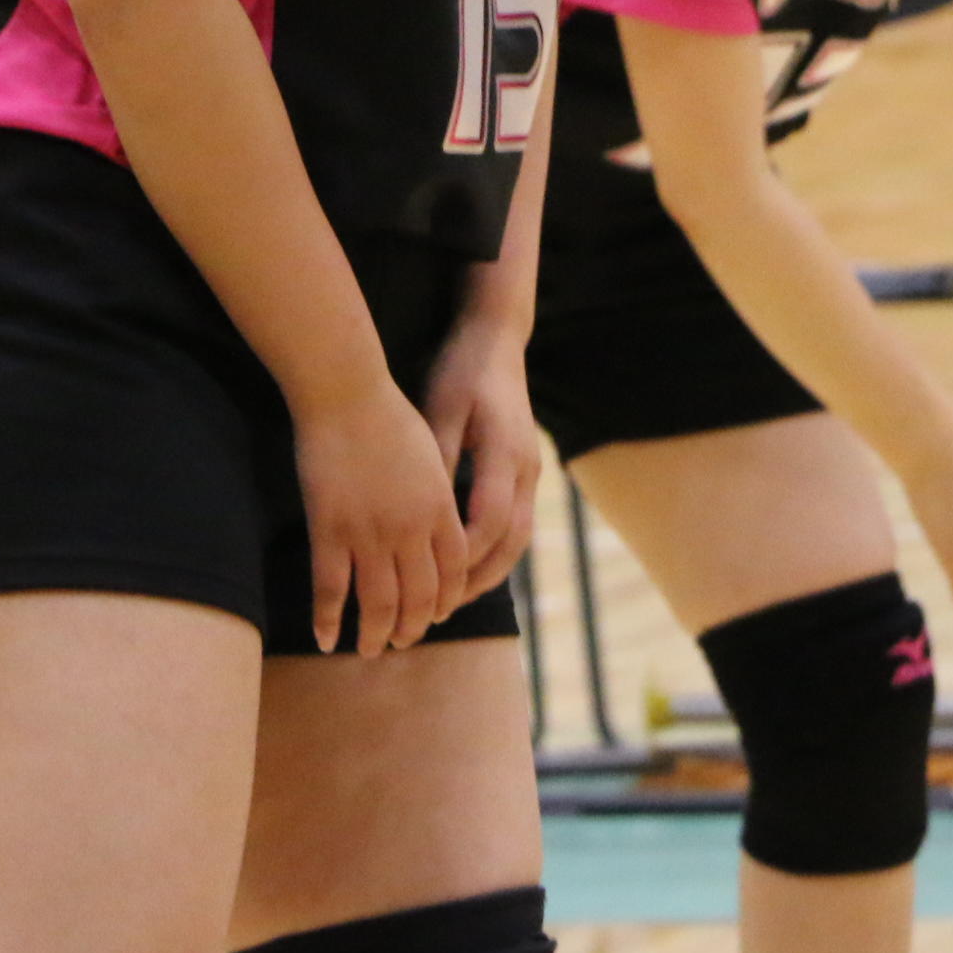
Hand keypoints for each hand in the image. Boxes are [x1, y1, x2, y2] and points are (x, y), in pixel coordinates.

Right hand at [287, 373, 468, 655]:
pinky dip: (328, 619)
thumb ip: (436, 495)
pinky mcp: (330, 530)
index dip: (446, 600)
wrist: (347, 393)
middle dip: (412, 626)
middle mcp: (411, 528)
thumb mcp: (429, 455)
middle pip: (419, 596)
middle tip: (402, 642)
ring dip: (375, 633)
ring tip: (370, 649)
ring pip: (377, 602)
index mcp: (440, 509)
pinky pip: (330, 588)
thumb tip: (438, 522)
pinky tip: (326, 638)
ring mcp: (370, 533)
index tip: (437, 616)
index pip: (453, 572)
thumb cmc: (388, 415)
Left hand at [419, 313, 543, 615]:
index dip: (461, 560)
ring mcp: (532, 470)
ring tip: (452, 601)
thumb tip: (420, 514)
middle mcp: (526, 468)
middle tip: (438, 612)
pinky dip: (496, 552)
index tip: (427, 587)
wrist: (496, 340)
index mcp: (505, 453)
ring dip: (489, 572)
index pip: (488, 523)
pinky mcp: (527, 469)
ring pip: (519, 538)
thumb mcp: (440, 412)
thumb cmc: (460, 372)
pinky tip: (468, 567)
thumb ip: (435, 461)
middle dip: (476, 580)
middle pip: (511, 542)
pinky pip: (517, 523)